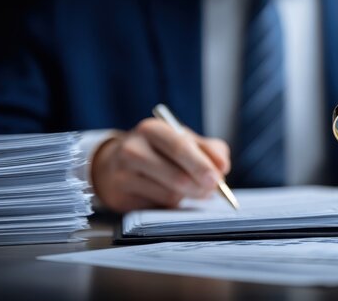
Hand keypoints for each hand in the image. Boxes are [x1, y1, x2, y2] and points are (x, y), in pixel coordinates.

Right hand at [90, 118, 229, 212]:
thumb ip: (208, 149)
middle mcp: (133, 149)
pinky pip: (158, 208)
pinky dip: (171, 205)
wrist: (114, 163)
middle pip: (177, 176)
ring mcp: (123, 175)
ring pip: (170, 195)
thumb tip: (223, 167)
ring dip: (187, 196)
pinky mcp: (120, 198)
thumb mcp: (181, 140)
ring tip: (191, 190)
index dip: (201, 165)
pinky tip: (168, 195)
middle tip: (212, 190)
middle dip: (200, 186)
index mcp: (152, 130)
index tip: (218, 178)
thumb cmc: (158, 151)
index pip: (180, 147)